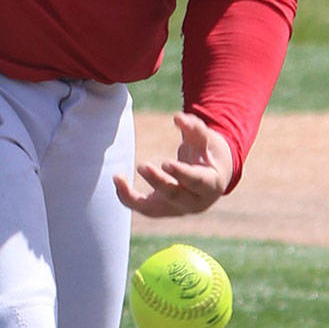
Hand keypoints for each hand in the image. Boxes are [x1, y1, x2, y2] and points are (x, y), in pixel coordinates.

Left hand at [113, 111, 233, 217]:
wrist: (211, 178)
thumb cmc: (208, 155)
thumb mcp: (207, 140)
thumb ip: (194, 128)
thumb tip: (177, 117)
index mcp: (211, 185)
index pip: (196, 182)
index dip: (181, 174)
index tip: (165, 163)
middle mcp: (195, 202)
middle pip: (174, 196)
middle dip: (158, 182)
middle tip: (142, 166)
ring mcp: (177, 209)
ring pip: (155, 209)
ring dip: (135, 196)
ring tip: (119, 178)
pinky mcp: (162, 210)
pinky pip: (143, 208)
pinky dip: (127, 197)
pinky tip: (117, 180)